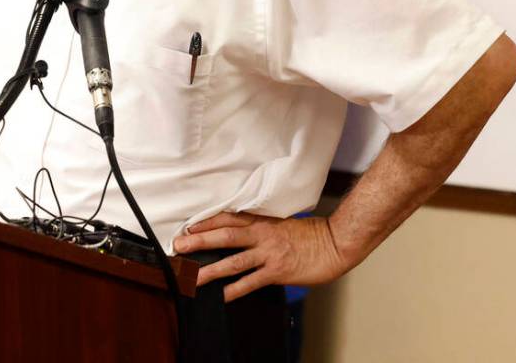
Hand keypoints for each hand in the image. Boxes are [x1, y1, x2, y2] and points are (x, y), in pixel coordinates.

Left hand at [172, 212, 349, 301]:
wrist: (335, 243)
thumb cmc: (312, 234)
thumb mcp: (284, 222)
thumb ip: (263, 225)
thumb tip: (243, 231)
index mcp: (263, 221)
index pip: (228, 218)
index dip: (206, 222)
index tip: (188, 227)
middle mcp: (262, 235)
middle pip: (224, 236)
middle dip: (199, 242)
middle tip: (179, 246)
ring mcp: (269, 254)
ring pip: (233, 260)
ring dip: (210, 269)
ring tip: (192, 276)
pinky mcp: (277, 272)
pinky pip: (250, 282)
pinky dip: (234, 290)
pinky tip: (221, 296)